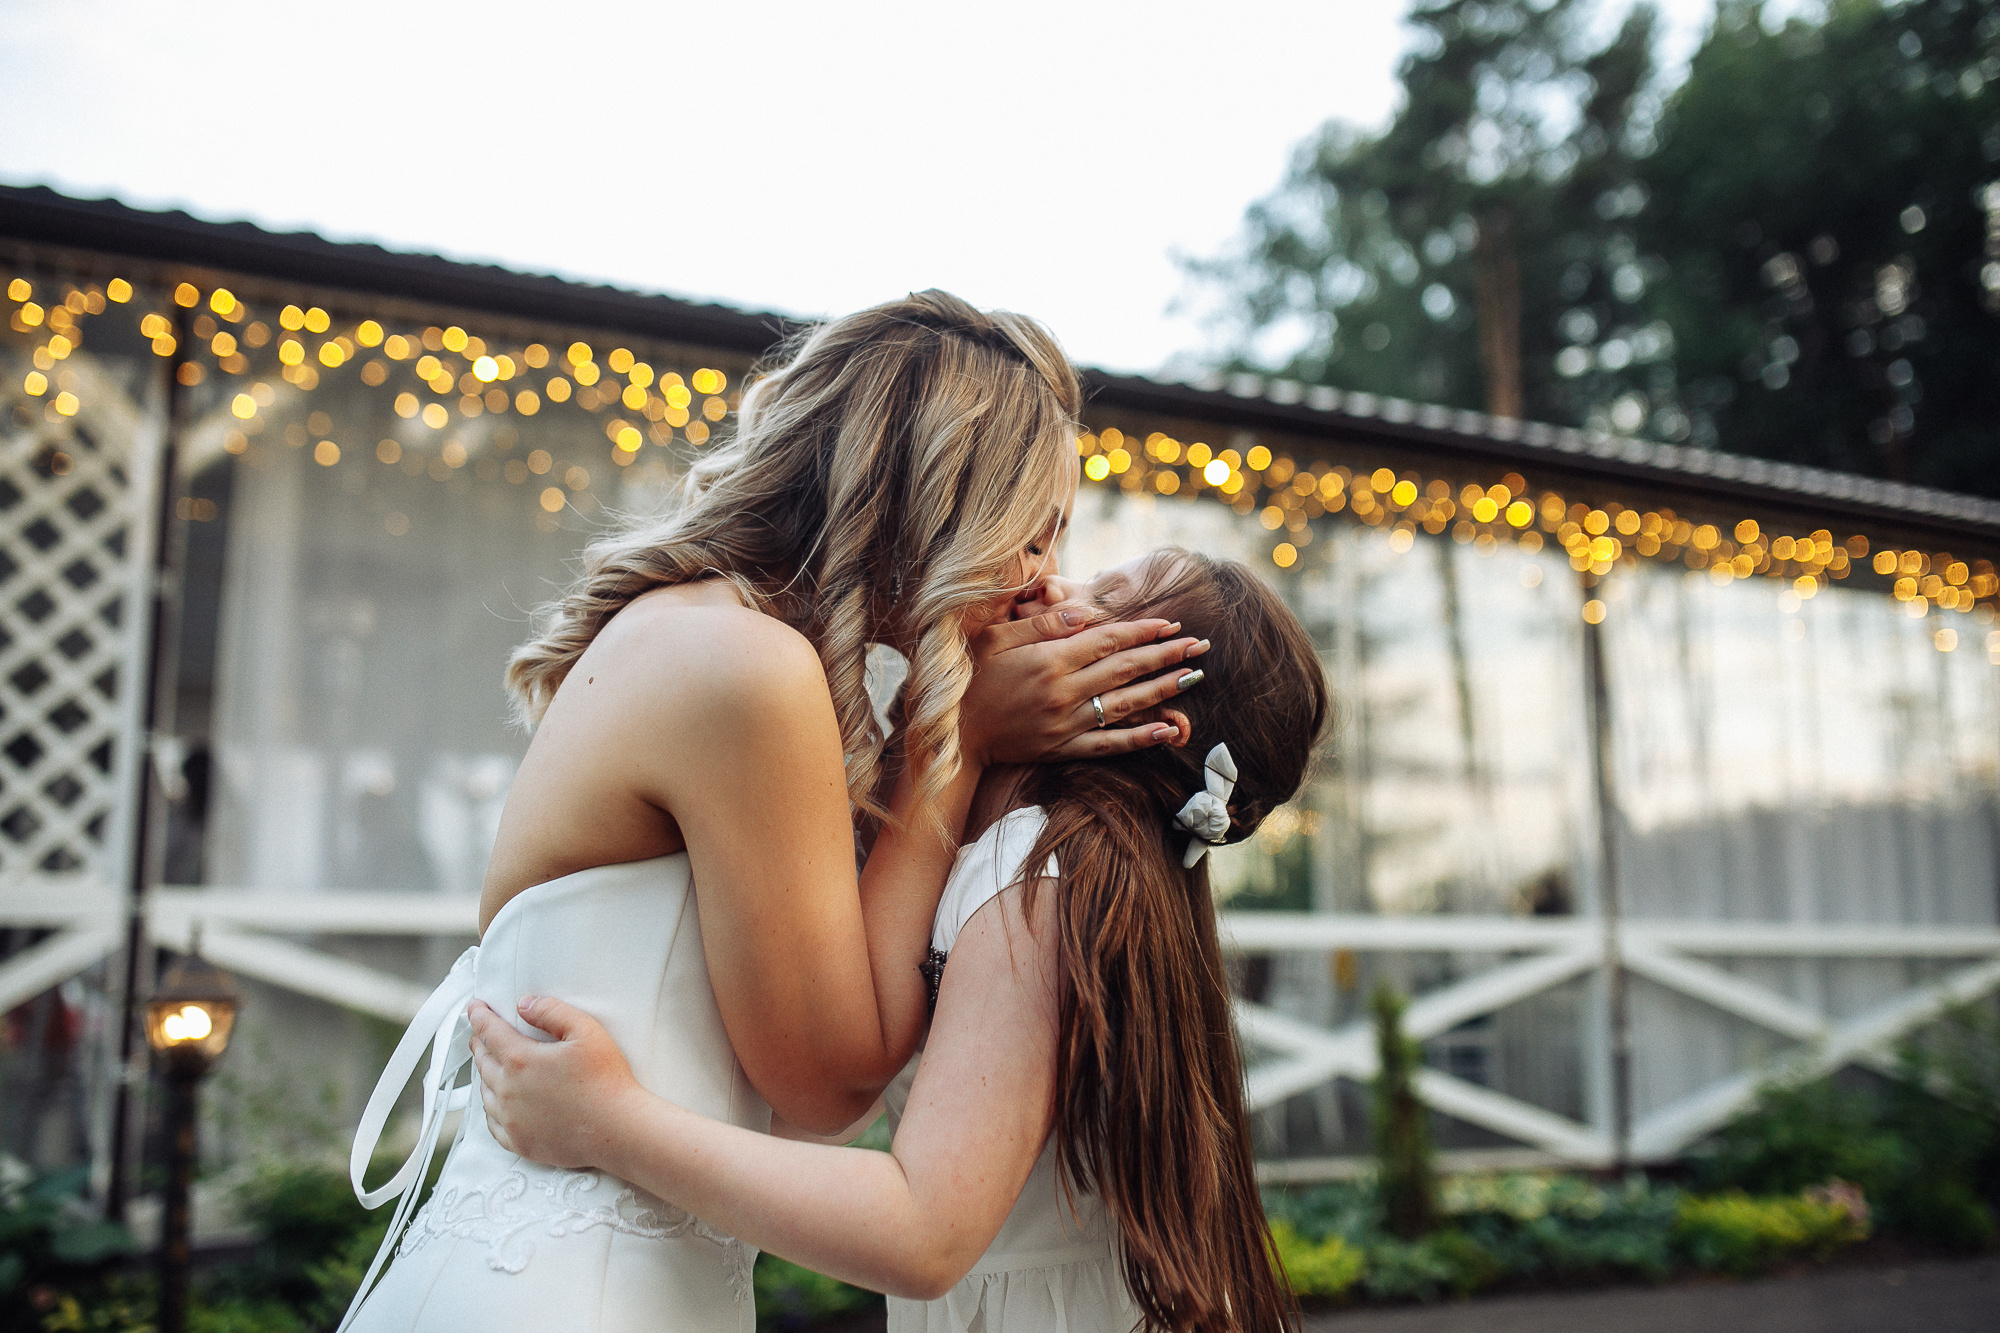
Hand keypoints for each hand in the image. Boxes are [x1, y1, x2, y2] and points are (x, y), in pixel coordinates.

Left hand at [468, 996, 644, 1170]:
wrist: (618, 1130)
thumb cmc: (606, 1080)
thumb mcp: (587, 1031)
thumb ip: (552, 1012)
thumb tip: (525, 1005)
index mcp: (521, 1059)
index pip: (489, 1031)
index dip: (479, 1015)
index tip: (474, 1007)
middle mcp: (508, 1090)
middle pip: (483, 1061)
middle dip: (480, 1043)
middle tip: (480, 1034)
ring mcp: (511, 1120)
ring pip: (485, 1093)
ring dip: (485, 1075)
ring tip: (489, 1065)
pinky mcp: (519, 1142)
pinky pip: (492, 1124)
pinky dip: (490, 1109)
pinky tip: (496, 1104)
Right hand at [959, 609, 1208, 764]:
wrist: (953, 734)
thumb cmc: (971, 677)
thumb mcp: (997, 638)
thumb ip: (1042, 624)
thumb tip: (1085, 612)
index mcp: (1049, 660)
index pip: (1108, 640)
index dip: (1144, 631)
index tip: (1172, 623)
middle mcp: (1063, 692)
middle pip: (1126, 669)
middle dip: (1167, 655)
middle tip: (1200, 646)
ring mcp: (1066, 723)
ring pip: (1125, 704)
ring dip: (1163, 689)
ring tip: (1193, 677)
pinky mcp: (1063, 748)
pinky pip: (1109, 744)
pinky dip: (1140, 738)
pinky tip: (1167, 730)